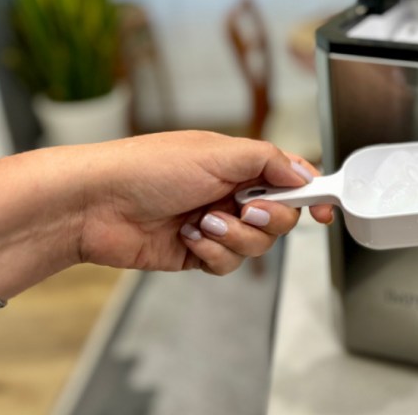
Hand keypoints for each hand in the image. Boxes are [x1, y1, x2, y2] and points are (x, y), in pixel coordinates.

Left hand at [79, 131, 333, 274]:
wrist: (94, 204)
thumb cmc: (147, 167)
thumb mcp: (218, 152)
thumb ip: (269, 161)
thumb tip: (304, 173)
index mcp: (240, 163)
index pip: (291, 177)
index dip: (312, 193)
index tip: (324, 209)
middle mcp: (232, 192)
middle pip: (282, 217)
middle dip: (267, 218)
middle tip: (244, 209)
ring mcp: (217, 224)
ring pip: (257, 245)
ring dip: (233, 237)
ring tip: (202, 222)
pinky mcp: (198, 253)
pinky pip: (228, 264)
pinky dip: (211, 253)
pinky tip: (186, 238)